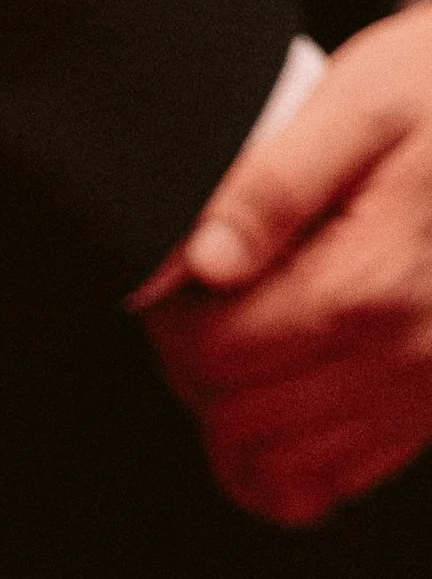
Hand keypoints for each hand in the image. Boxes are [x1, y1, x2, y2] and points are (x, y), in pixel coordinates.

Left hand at [139, 4, 431, 525]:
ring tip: (244, 347)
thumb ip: (273, 182)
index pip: (213, 356)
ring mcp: (427, 389)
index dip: (172, 321)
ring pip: (277, 468)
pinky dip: (289, 457)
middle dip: (196, 371)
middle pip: (235, 419)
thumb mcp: (365, 100)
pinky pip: (334, 477)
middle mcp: (406, 353)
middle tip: (207, 310)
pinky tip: (282, 396)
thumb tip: (205, 258)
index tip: (182, 281)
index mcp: (370, 285)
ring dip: (235, 421)